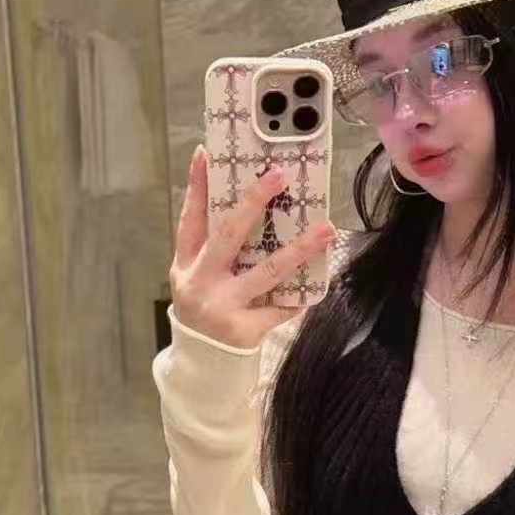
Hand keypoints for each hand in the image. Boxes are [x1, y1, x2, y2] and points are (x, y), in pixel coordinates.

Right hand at [168, 144, 335, 348]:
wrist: (202, 362)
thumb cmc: (205, 307)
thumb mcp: (195, 277)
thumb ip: (212, 247)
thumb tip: (247, 204)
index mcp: (186, 264)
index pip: (190, 218)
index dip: (196, 186)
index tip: (206, 153)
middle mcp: (201, 282)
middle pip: (229, 234)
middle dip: (254, 202)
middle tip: (279, 175)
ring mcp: (222, 306)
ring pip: (268, 271)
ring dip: (301, 248)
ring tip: (327, 229)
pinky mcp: (245, 330)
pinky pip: (282, 308)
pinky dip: (301, 297)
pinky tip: (319, 285)